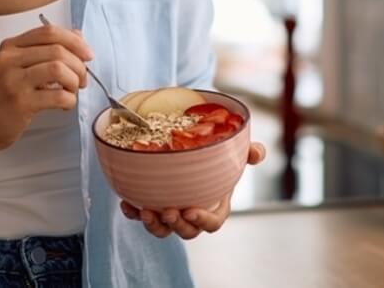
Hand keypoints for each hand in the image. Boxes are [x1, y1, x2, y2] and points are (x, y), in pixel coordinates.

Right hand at [0, 22, 91, 153]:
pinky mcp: (20, 103)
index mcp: (10, 46)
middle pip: (57, 50)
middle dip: (79, 65)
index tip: (87, 55)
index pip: (49, 32)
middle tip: (82, 80)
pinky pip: (58, 95)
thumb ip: (45, 50)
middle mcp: (9, 59)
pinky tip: (65, 105)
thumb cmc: (2, 96)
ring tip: (72, 91)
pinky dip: (69, 100)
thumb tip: (78, 36)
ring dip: (74, 81)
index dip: (74, 41)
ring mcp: (13, 81)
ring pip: (59, 69)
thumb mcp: (18, 67)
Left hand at [120, 142, 266, 238]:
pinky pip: (142, 215)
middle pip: (186, 231)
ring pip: (163, 229)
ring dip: (154, 225)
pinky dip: (133, 213)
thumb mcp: (236, 153)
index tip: (191, 210)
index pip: (212, 223)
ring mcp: (172, 212)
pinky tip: (126, 203)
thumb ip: (249, 153)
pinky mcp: (153, 205)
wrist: (194, 151)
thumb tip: (257, 153)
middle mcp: (192, 214)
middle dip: (177, 226)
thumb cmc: (219, 158)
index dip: (202, 221)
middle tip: (169, 212)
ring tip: (145, 211)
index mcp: (214, 206)